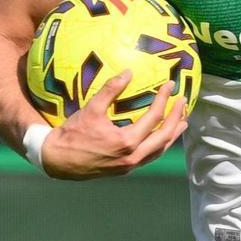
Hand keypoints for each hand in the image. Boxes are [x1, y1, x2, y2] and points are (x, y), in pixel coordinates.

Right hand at [40, 71, 187, 179]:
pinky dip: (160, 145)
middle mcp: (132, 157)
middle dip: (177, 119)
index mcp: (126, 142)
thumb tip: (128, 72)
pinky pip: (150, 157)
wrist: (57, 161)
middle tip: (184, 102)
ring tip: (182, 121)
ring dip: (173, 135)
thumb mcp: (92, 109)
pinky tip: (162, 136)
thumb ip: (111, 90)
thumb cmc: (73, 134)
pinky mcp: (125, 169)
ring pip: (159, 150)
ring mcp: (130, 165)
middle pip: (165, 137)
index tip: (170, 85)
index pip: (154, 117)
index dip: (164, 99)